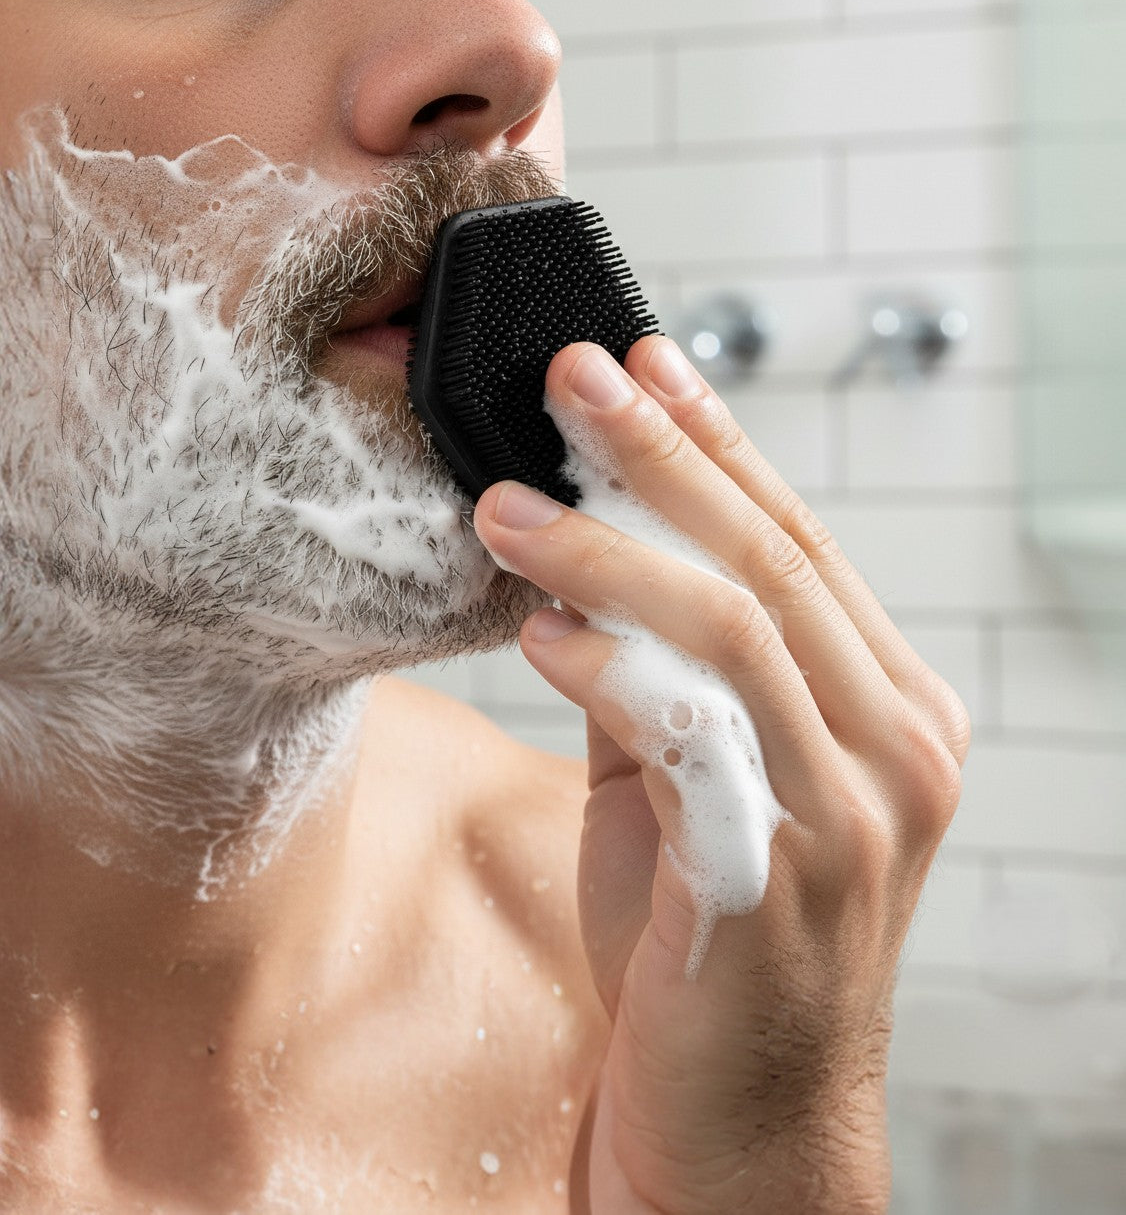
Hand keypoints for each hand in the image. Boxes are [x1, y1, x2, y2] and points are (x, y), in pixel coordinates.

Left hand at [473, 337, 969, 1214]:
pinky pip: (693, 733)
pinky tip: (538, 630)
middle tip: (573, 376)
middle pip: (772, 560)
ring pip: (734, 627)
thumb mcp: (694, 777)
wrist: (740, 1124)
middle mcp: (897, 750)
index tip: (645, 362)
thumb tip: (580, 547)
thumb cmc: (706, 940)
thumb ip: (661, 668)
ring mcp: (854, 814)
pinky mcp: (784, 877)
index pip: (800, 543)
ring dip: (608, 551)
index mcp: (892, 711)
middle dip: (662, 455)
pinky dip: (611, 667)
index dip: (718, 444)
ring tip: (506, 508)